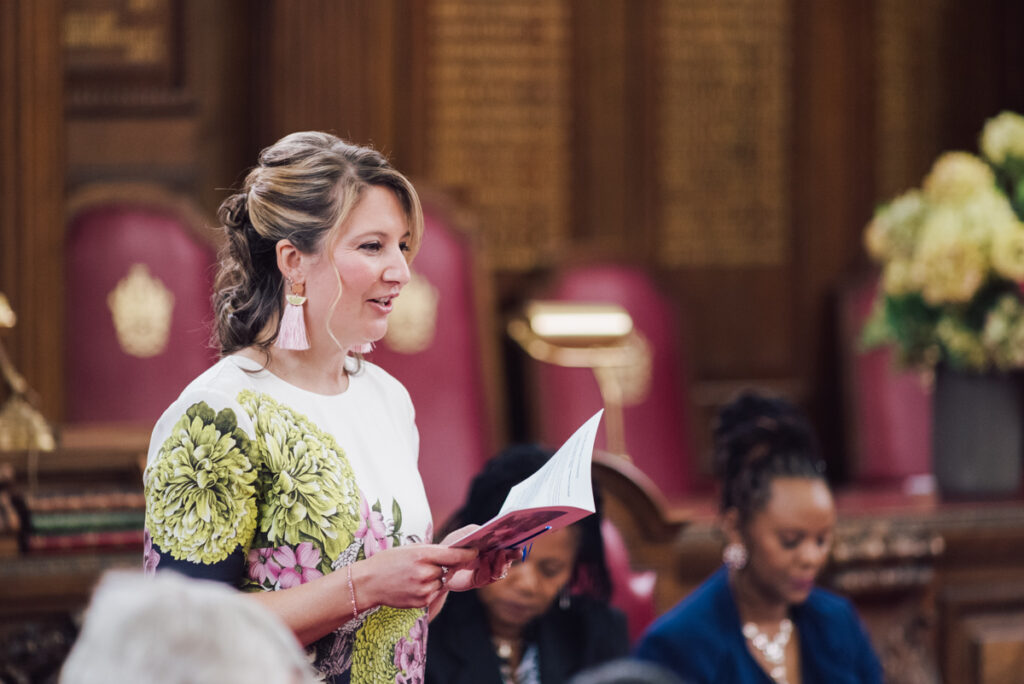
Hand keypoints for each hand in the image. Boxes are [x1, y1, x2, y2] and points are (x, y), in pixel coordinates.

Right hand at [357, 543, 477, 609]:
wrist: (369, 582)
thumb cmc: (389, 561)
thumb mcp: (410, 549)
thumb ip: (432, 552)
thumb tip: (454, 554)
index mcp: (422, 554)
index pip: (454, 555)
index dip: (467, 553)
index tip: (475, 551)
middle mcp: (425, 572)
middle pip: (447, 569)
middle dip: (441, 567)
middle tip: (423, 566)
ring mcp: (424, 589)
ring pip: (441, 582)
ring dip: (434, 579)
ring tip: (414, 577)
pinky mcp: (422, 602)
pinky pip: (434, 593)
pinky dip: (428, 589)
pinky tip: (412, 586)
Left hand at [437, 525, 517, 591]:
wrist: (438, 566)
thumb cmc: (452, 547)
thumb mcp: (463, 535)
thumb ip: (476, 531)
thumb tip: (490, 531)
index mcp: (490, 546)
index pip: (507, 544)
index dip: (514, 543)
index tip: (520, 540)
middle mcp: (491, 558)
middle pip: (507, 558)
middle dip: (512, 554)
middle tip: (516, 551)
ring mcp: (486, 570)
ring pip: (501, 570)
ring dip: (501, 563)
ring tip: (499, 553)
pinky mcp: (479, 580)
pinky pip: (488, 577)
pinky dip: (487, 569)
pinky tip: (484, 561)